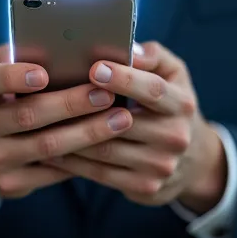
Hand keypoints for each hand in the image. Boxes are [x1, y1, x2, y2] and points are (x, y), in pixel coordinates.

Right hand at [0, 43, 133, 203]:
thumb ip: (15, 56)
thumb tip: (60, 42)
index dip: (13, 77)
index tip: (44, 73)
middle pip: (27, 115)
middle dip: (71, 104)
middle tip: (105, 93)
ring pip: (47, 146)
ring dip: (87, 133)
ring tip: (119, 119)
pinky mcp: (8, 184)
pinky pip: (52, 170)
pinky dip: (82, 157)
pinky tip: (107, 144)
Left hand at [43, 42, 226, 210]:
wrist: (193, 158)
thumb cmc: (170, 102)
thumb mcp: (172, 74)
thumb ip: (152, 56)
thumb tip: (128, 49)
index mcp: (182, 104)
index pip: (153, 90)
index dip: (125, 80)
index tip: (96, 68)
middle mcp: (176, 137)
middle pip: (123, 123)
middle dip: (85, 110)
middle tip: (52, 96)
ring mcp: (161, 166)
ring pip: (106, 150)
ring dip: (72, 136)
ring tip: (42, 122)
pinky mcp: (145, 188)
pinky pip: (101, 174)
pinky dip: (74, 162)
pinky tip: (52, 149)